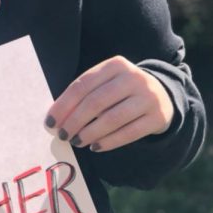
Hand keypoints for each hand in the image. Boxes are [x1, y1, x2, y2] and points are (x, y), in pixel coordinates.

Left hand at [45, 55, 173, 152]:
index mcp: (115, 65)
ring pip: (112, 119)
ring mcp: (148, 97)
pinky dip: (109, 142)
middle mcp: (133, 78)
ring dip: (89, 133)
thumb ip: (84, 96)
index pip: (83, 84)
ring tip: (76, 142)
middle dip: (74, 121)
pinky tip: (95, 147)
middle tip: (63, 135)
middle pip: (96, 102)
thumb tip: (56, 118)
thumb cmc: (122, 92)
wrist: (162, 96)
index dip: (64, 105)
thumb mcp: (106, 84)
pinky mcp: (157, 117)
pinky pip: (129, 133)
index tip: (50, 122)